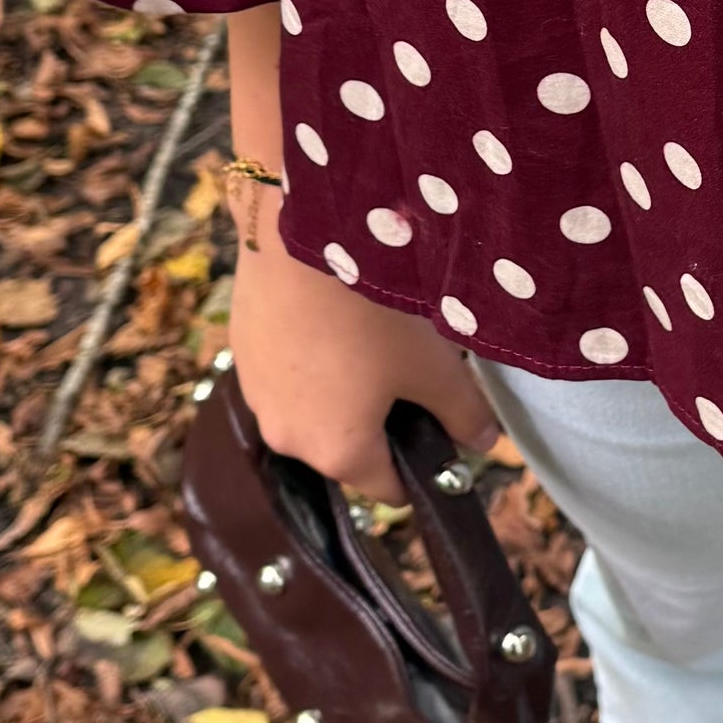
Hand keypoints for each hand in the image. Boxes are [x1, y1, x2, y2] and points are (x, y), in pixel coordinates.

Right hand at [227, 190, 498, 499]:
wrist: (301, 234)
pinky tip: (332, 320)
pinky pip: (284, 375)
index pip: (388, 488)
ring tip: (369, 340)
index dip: (423, 465)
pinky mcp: (240, 352)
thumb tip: (482, 443)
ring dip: (340, 392)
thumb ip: (463, 412)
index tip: (442, 430)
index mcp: (337, 454)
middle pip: (346, 449)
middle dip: (380, 423)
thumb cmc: (374, 311)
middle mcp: (286, 439)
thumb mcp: (433, 366)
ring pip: (311, 411)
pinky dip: (309, 362)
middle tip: (410, 372)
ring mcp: (255, 396)